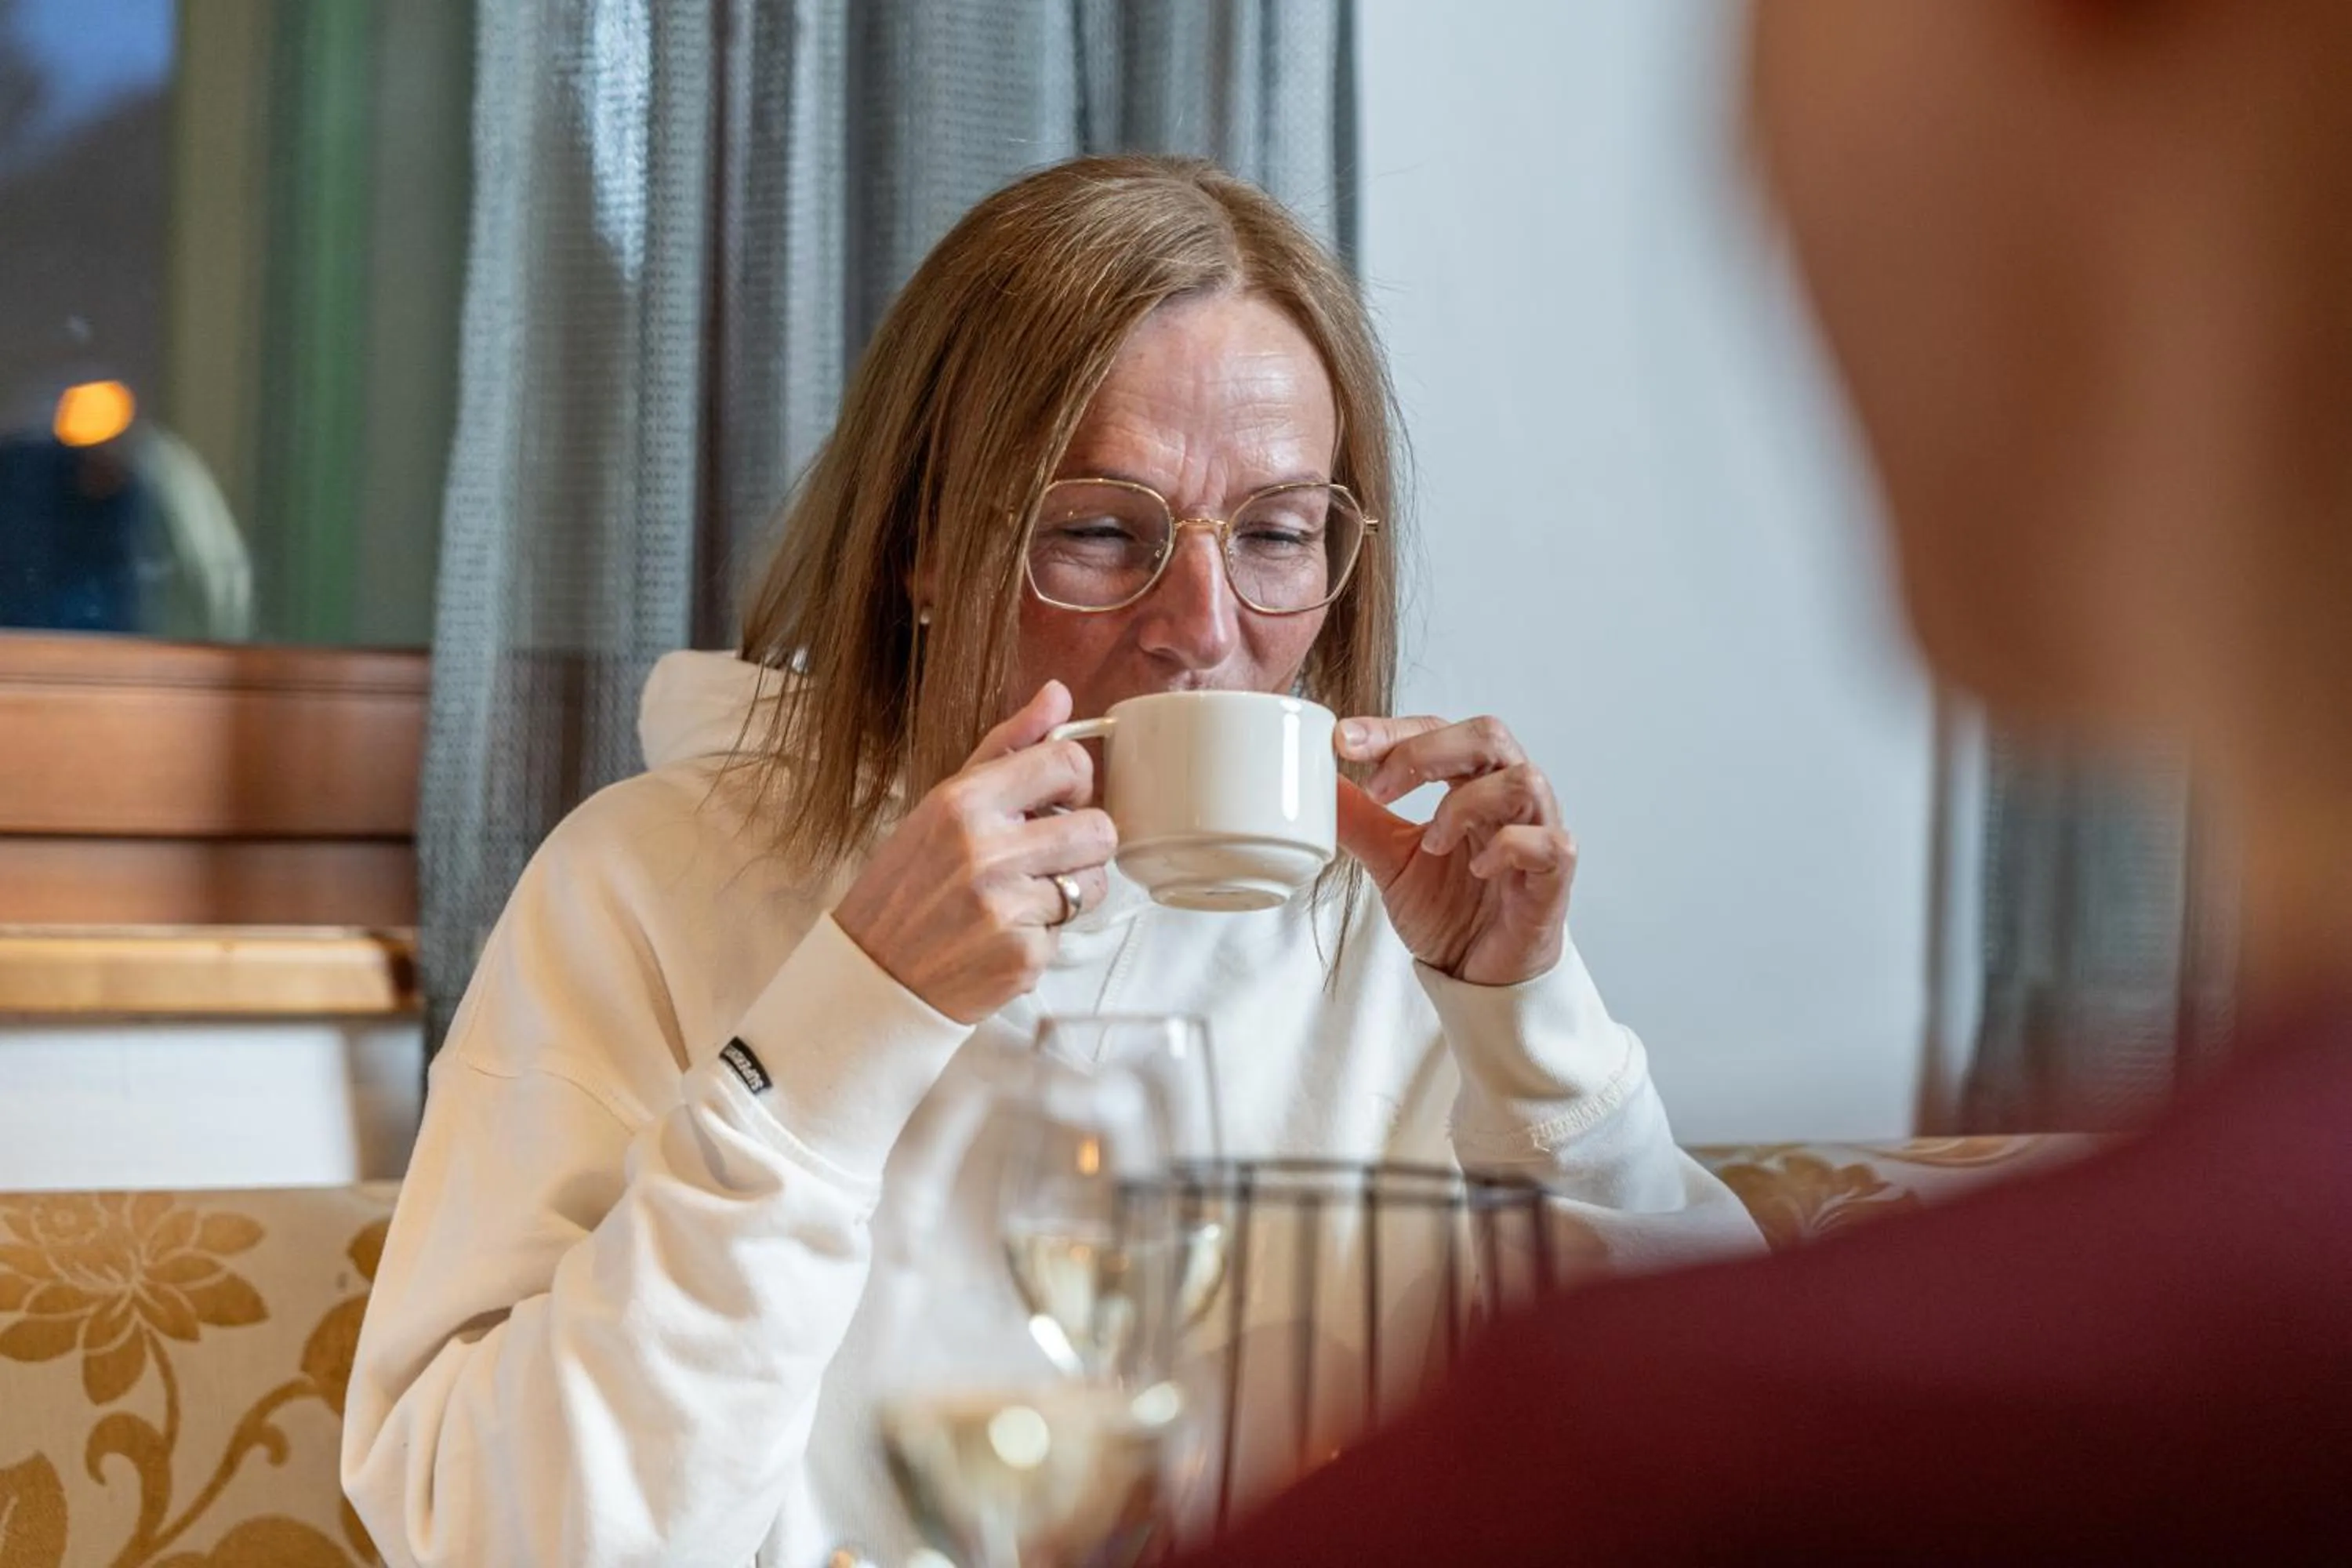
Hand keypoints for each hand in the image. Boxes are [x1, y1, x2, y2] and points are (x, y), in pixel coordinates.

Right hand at [832, 682, 1115, 1022]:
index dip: (1076, 784)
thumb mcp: (941, 804)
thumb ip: (1007, 745)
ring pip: (1094, 882)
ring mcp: (1005, 907)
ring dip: (1069, 890)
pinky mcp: (1023, 957)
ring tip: (1021, 897)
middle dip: (1080, 844)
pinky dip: (1043, 934)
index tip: (1059, 802)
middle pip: (1099, 828)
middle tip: (1041, 858)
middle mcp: (985, 851)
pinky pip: (1068, 931)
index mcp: (963, 801)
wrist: (873, 975)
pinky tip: (1003, 936)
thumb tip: (1059, 694)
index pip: (1069, 763)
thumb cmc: (908, 884)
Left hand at [1335, 715, 1575, 987]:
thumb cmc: (1449, 910)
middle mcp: (1509, 797)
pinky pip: (1549, 842)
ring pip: (1523, 780)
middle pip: (1487, 735)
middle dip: (1427, 751)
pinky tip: (1478, 869)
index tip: (1343, 743)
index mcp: (1472, 782)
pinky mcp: (1554, 876)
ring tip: (1432, 843)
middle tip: (1379, 788)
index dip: (1393, 730)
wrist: (1478, 977)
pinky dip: (1509, 847)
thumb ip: (1359, 821)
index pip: (1439, 729)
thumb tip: (1314, 785)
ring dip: (1466, 804)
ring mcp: (1539, 831)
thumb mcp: (1390, 860)